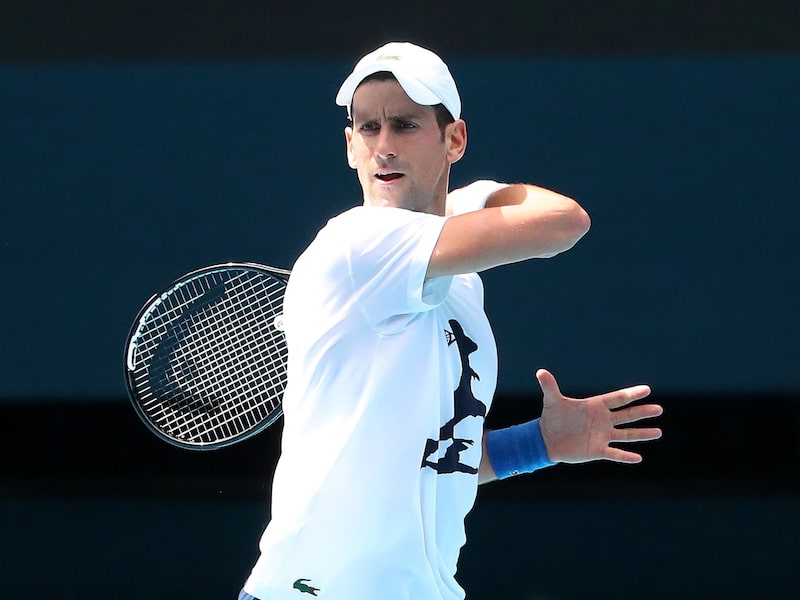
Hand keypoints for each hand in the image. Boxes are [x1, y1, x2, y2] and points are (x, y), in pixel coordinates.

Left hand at [537, 369, 661, 463]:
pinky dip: (625, 456)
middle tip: (659, 409)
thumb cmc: (552, 417)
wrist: (547, 439)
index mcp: (595, 406)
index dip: (631, 394)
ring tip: (658, 432)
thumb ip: (550, 386)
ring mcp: (602, 435)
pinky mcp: (597, 450)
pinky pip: (615, 454)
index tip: (646, 389)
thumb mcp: (552, 401)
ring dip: (641, 434)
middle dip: (642, 412)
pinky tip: (638, 458)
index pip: (617, 398)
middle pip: (626, 415)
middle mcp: (602, 420)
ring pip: (626, 434)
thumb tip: (540, 372)